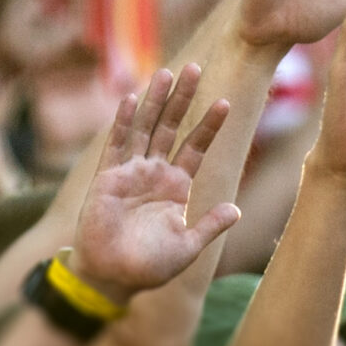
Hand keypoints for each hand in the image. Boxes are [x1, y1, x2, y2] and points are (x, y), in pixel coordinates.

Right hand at [71, 64, 240, 301]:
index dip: (209, 125)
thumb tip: (237, 210)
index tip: (225, 102)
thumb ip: (209, 225)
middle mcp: (155, 173)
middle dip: (183, 98)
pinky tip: (130, 98)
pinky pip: (116, 144)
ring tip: (167, 72)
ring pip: (145, 127)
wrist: (112, 278)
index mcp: (176, 186)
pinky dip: (122, 121)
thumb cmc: (149, 267)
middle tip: (196, 68)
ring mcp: (131, 172)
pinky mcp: (108, 177)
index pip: (196, 147)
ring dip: (155, 101)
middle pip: (172, 127)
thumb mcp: (187, 247)